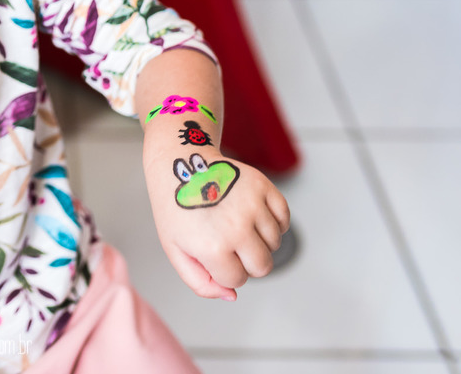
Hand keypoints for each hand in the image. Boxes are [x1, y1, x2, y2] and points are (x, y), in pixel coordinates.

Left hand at [147, 154, 289, 300]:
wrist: (180, 164)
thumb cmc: (176, 208)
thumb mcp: (175, 250)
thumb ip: (200, 282)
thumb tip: (232, 295)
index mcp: (212, 247)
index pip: (237, 280)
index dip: (224, 271)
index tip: (211, 253)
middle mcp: (236, 226)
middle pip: (263, 266)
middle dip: (247, 262)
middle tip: (228, 243)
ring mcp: (252, 204)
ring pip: (275, 244)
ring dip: (259, 240)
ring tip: (235, 224)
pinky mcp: (263, 186)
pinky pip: (285, 219)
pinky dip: (274, 222)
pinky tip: (252, 215)